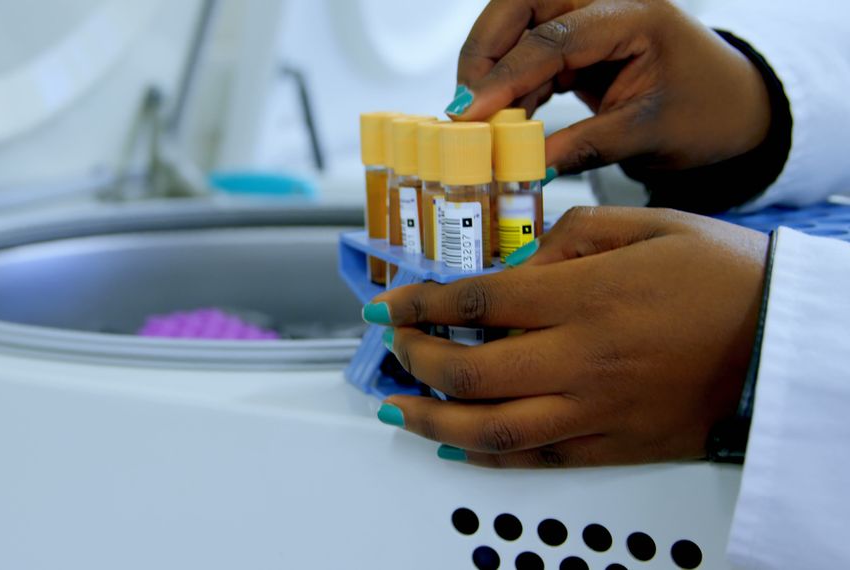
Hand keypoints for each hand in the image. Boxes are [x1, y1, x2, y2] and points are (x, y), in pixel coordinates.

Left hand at [365, 207, 767, 466]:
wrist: (783, 341)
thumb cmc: (723, 277)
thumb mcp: (646, 225)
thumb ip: (568, 237)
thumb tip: (515, 263)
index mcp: (586, 297)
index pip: (477, 300)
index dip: (419, 303)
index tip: (387, 306)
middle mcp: (582, 358)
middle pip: (471, 370)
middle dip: (416, 359)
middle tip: (395, 347)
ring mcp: (596, 410)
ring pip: (492, 429)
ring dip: (431, 420)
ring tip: (395, 408)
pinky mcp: (614, 446)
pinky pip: (536, 460)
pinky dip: (486, 456)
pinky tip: (455, 445)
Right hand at [447, 0, 771, 176]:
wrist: (736, 106)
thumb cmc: (709, 113)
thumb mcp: (651, 135)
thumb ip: (586, 147)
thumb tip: (527, 166)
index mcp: (634, 15)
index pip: (552, 37)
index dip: (506, 76)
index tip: (470, 113)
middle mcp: (605, 3)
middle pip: (520, 5)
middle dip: (483, 51)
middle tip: (464, 104)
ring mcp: (589, 17)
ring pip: (516, 24)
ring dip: (491, 68)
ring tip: (481, 120)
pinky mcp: (578, 41)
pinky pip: (528, 51)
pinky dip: (510, 84)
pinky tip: (505, 120)